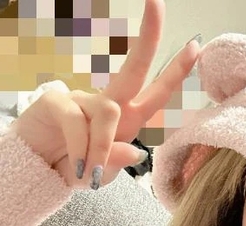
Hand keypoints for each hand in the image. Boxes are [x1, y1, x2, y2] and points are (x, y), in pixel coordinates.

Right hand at [6, 0, 199, 189]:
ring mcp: (82, 99)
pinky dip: (81, 148)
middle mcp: (109, 106)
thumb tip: (135, 151)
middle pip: (134, 69)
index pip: (155, 95)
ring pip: (109, 111)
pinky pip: (78, 121)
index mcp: (127, 122)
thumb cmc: (73, 170)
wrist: (38, 174)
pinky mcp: (57, 100)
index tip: (194, 47)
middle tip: (157, 3)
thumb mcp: (101, 176)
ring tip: (89, 173)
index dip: (175, 73)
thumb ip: (117, 163)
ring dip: (102, 147)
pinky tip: (77, 165)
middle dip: (148, 38)